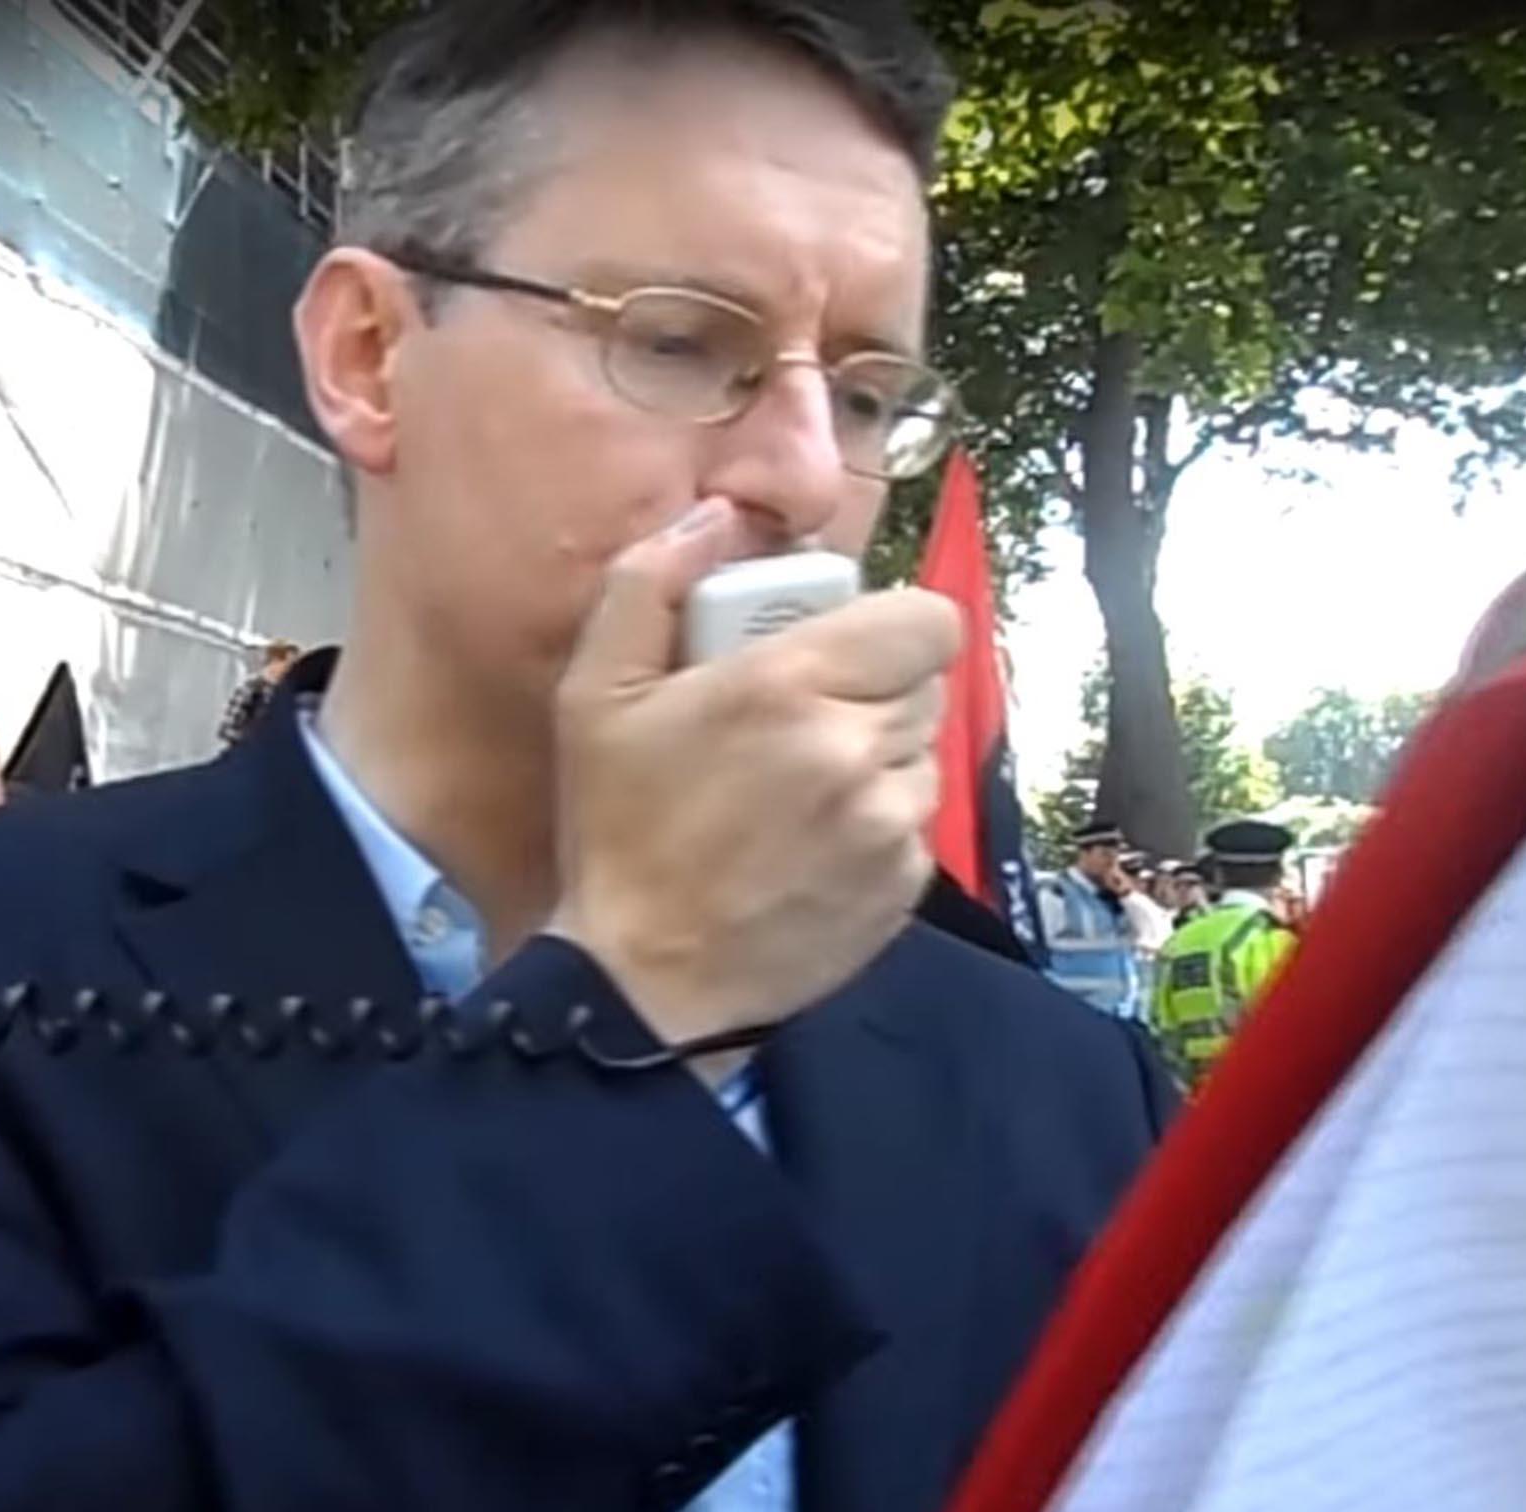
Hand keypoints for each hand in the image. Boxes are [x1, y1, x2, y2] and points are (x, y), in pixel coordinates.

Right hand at [547, 499, 959, 1052]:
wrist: (643, 981)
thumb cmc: (618, 830)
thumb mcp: (596, 692)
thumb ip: (650, 583)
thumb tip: (718, 516)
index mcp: (790, 686)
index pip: (929, 619)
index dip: (894, 624)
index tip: (845, 645)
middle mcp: (856, 751)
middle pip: (927, 683)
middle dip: (876, 686)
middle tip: (807, 716)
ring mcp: (887, 825)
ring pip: (925, 754)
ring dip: (881, 757)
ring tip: (806, 786)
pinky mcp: (902, 887)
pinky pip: (917, 824)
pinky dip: (880, 825)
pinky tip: (814, 844)